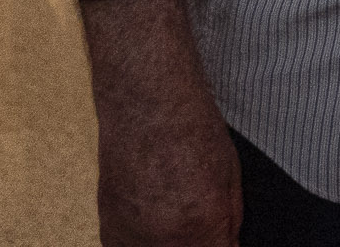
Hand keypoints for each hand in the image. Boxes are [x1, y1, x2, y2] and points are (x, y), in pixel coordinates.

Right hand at [97, 103, 241, 246]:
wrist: (145, 108)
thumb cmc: (192, 132)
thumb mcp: (230, 177)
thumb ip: (229, 221)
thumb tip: (228, 244)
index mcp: (204, 227)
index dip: (222, 246)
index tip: (221, 239)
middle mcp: (167, 241)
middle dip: (197, 243)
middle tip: (195, 223)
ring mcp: (133, 239)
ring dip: (166, 244)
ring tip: (172, 217)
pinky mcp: (109, 231)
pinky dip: (141, 243)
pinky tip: (150, 222)